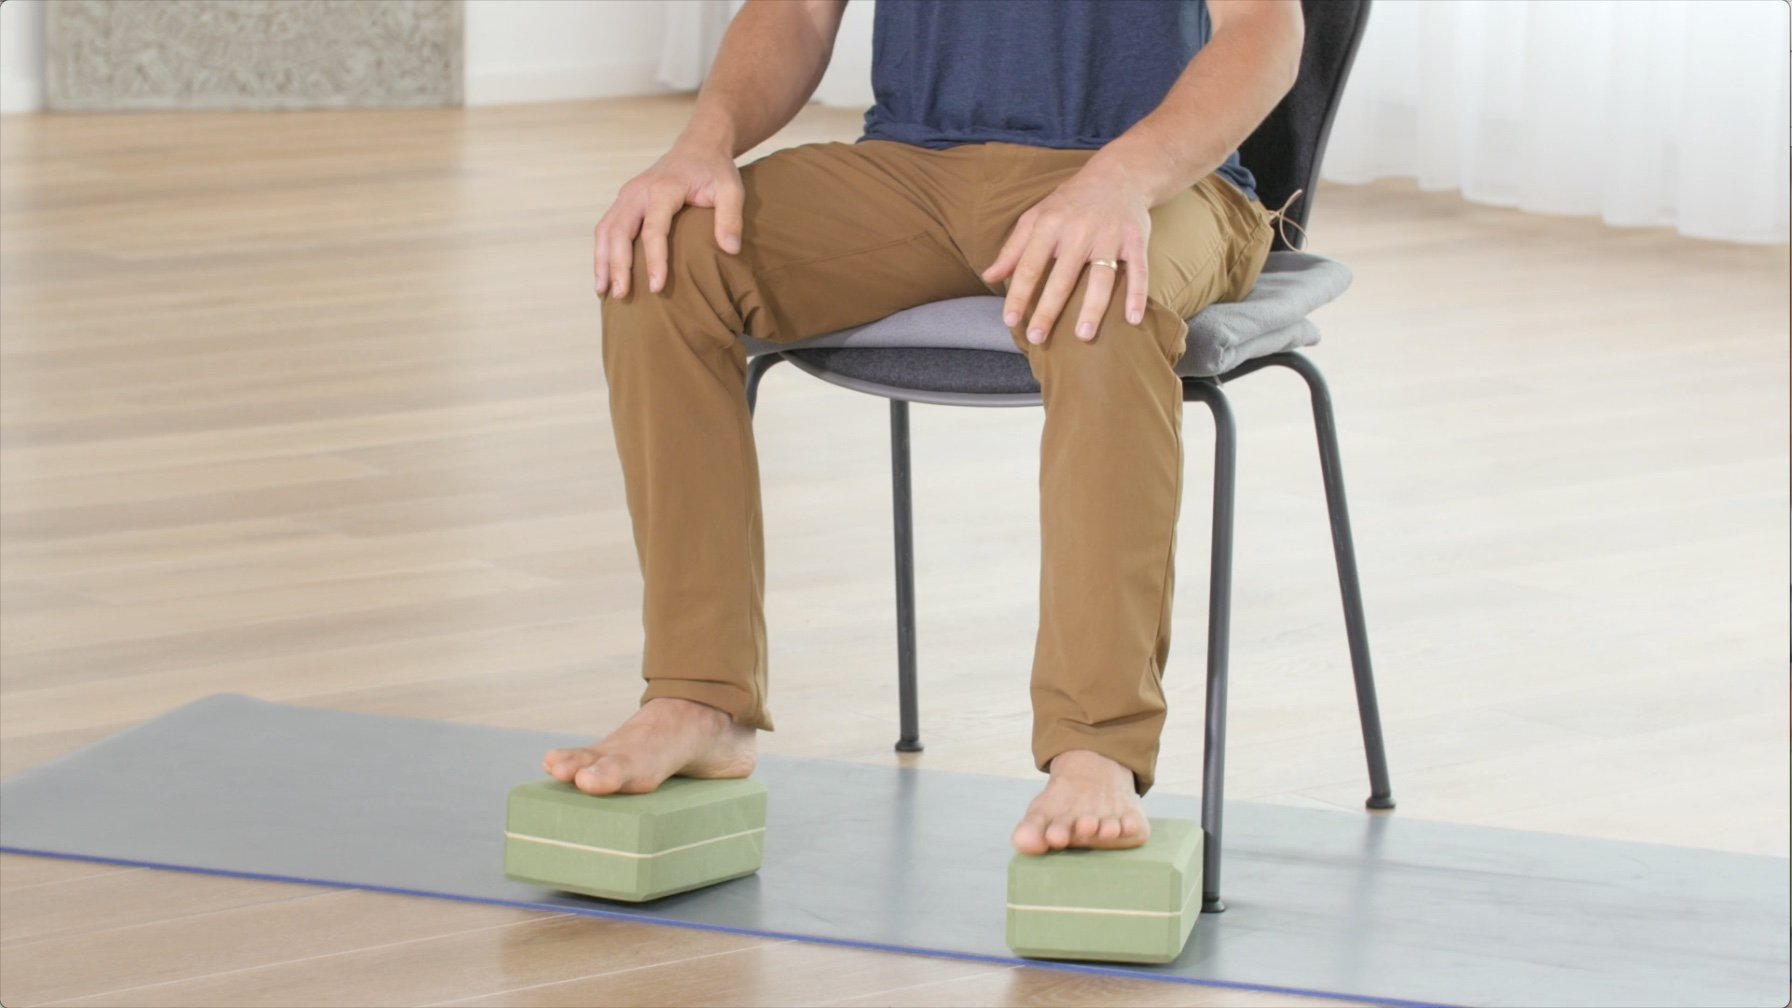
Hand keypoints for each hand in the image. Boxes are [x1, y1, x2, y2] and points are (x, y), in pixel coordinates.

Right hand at [594, 140, 743, 297]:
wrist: (698, 146)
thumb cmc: (715, 171)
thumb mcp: (731, 189)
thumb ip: (730, 217)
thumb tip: (730, 250)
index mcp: (663, 189)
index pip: (653, 229)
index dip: (654, 260)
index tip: (657, 287)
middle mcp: (639, 191)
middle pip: (619, 231)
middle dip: (618, 266)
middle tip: (622, 296)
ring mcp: (628, 195)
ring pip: (606, 230)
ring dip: (602, 261)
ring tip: (603, 291)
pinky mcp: (624, 201)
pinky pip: (606, 227)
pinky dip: (602, 252)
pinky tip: (604, 275)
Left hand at [980, 160, 1151, 344]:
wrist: (1118, 174)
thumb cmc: (1070, 202)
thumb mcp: (1036, 217)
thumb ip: (1013, 249)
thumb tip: (989, 277)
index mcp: (1050, 224)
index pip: (1030, 265)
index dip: (1019, 294)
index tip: (1010, 321)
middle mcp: (1079, 230)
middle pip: (1062, 276)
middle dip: (1048, 309)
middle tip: (1037, 338)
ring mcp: (1110, 235)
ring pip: (1101, 277)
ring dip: (1092, 307)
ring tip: (1083, 335)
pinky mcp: (1136, 239)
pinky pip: (1139, 271)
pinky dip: (1138, 295)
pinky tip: (1132, 319)